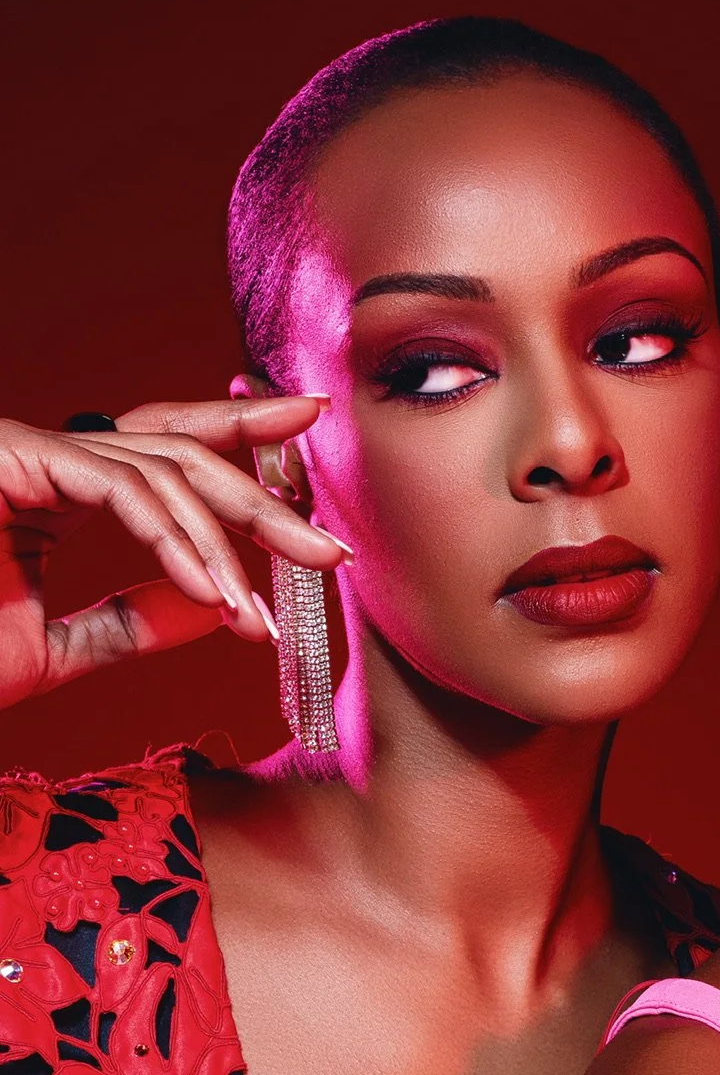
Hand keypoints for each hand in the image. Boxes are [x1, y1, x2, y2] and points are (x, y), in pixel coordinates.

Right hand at [0, 395, 348, 708]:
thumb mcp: (55, 651)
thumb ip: (129, 625)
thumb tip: (213, 607)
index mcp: (59, 492)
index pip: (165, 451)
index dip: (241, 430)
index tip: (312, 422)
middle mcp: (48, 461)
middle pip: (180, 450)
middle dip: (262, 499)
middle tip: (332, 551)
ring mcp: (28, 454)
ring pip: (161, 471)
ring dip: (224, 547)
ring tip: (258, 617)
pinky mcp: (10, 458)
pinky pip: (119, 489)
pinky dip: (172, 541)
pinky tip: (206, 591)